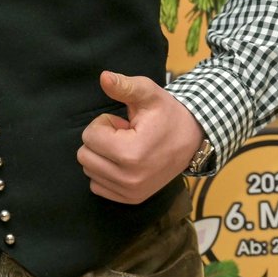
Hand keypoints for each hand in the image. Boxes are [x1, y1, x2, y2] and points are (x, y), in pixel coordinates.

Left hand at [77, 70, 203, 203]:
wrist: (192, 140)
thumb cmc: (167, 114)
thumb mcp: (148, 94)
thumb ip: (125, 86)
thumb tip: (104, 77)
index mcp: (131, 154)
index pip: (89, 137)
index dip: (104, 124)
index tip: (125, 124)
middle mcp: (129, 179)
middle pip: (84, 155)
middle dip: (101, 140)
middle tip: (125, 135)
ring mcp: (131, 192)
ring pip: (89, 170)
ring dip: (103, 156)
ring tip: (127, 148)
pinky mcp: (131, 199)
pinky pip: (96, 186)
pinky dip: (105, 172)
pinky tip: (125, 162)